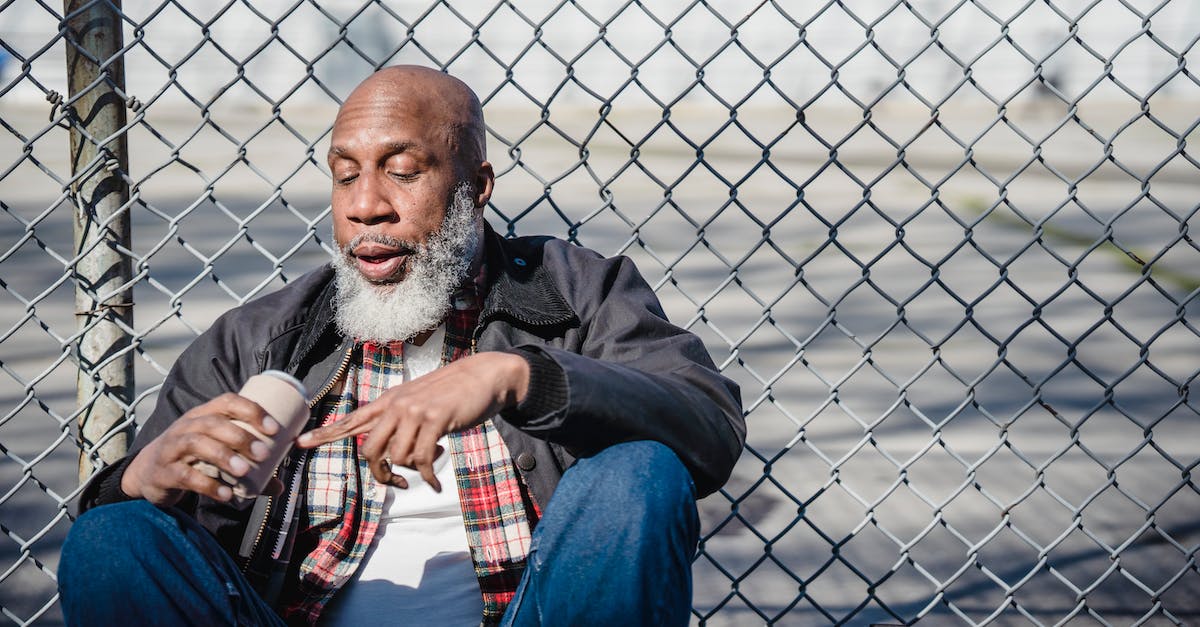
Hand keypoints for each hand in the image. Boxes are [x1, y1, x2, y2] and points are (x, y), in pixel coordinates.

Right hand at [121, 393, 281, 506]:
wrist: (148, 473)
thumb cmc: (193, 459)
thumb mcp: (217, 455)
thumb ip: (249, 469)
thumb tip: (280, 487)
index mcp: (203, 415)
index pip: (227, 401)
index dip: (251, 410)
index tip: (274, 428)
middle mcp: (186, 426)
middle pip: (213, 423)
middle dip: (240, 437)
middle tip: (264, 453)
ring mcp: (172, 448)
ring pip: (196, 444)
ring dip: (223, 456)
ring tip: (244, 471)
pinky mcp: (164, 472)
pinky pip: (185, 475)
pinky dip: (207, 484)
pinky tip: (226, 494)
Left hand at [296, 351, 529, 491]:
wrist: (485, 376)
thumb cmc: (454, 393)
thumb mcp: (421, 401)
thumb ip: (402, 420)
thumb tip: (392, 452)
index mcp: (391, 401)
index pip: (353, 419)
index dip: (326, 433)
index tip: (300, 443)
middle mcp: (397, 405)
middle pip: (370, 450)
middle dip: (382, 473)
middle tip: (399, 483)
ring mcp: (415, 411)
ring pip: (397, 457)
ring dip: (414, 470)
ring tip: (431, 463)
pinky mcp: (434, 420)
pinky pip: (421, 461)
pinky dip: (429, 477)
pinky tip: (437, 482)